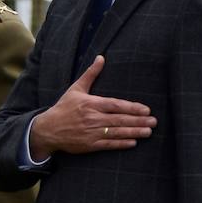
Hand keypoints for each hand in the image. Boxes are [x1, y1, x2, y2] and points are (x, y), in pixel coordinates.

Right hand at [28, 55, 156, 157]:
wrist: (47, 129)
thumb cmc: (63, 108)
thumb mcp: (76, 88)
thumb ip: (91, 74)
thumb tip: (101, 57)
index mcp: (91, 104)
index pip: (116, 105)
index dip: (132, 108)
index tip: (146, 110)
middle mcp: (92, 118)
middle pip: (120, 119)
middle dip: (138, 121)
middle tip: (154, 122)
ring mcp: (91, 133)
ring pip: (117, 132)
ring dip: (134, 132)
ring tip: (148, 132)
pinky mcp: (89, 145)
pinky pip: (108, 145)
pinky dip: (121, 144)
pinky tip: (133, 142)